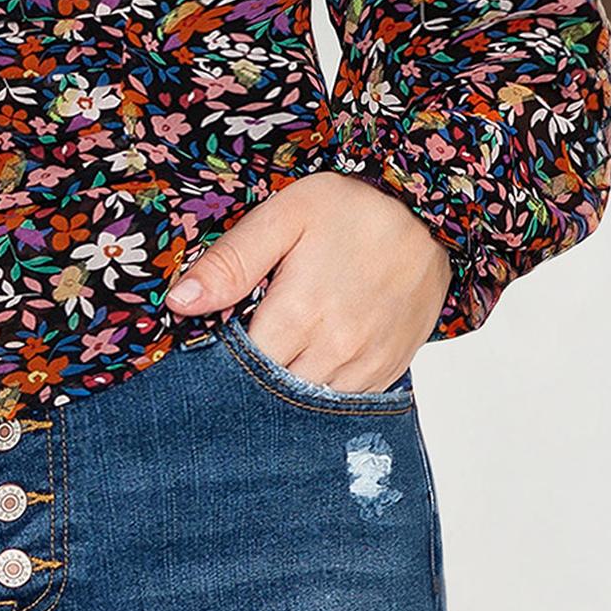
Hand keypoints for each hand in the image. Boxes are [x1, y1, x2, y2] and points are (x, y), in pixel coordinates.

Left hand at [164, 174, 452, 391]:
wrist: (431, 214)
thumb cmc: (353, 207)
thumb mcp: (284, 216)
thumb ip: (231, 262)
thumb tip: (179, 303)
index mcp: (299, 312)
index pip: (240, 365)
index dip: (222, 354)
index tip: (217, 335)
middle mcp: (335, 349)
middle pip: (273, 391)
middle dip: (252, 374)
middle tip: (248, 340)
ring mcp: (366, 365)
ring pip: (309, 403)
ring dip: (289, 384)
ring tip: (281, 347)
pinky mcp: (389, 369)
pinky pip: (346, 400)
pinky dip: (324, 386)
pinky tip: (314, 357)